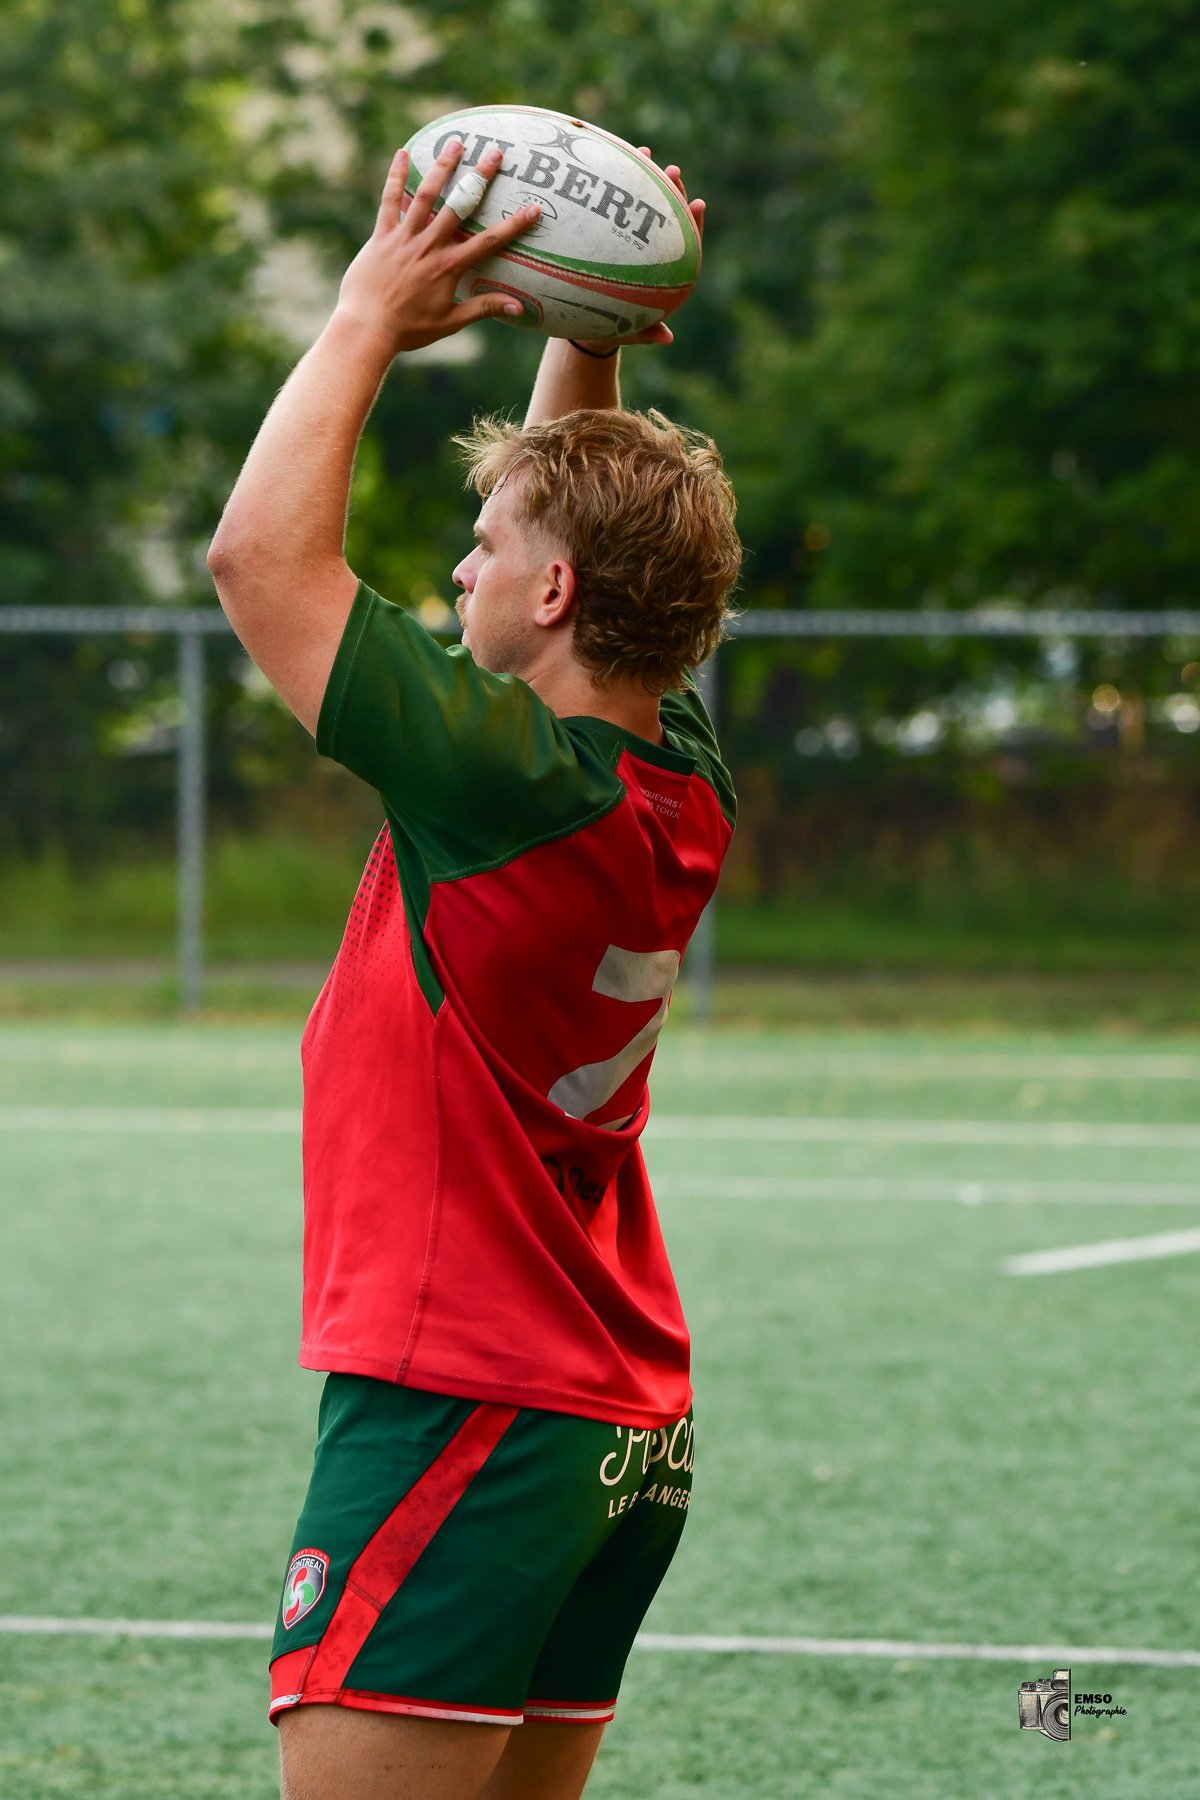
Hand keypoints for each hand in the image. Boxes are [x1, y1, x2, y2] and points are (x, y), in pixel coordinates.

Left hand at [333, 140, 541, 355]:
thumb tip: (519, 307)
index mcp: (449, 267)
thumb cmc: (409, 329)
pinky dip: (396, 176)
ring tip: (456, 142)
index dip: (514, 225)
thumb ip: (484, 308)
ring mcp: (404, 238)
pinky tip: (403, 153)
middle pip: (460, 205)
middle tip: (495, 153)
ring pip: (426, 195)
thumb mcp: (451, 323)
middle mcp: (429, 246)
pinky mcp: (382, 236)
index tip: (534, 208)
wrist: (366, 327)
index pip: (489, 242)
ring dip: (442, 167)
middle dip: (480, 177)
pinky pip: (389, 200)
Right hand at [569, 153, 704, 355]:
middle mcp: (650, 248)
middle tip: (672, 171)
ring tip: (644, 152)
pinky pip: (610, 206)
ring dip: (644, 176)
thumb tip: (667, 338)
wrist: (584, 323)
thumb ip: (647, 334)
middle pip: (668, 215)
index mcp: (664, 269)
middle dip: (672, 190)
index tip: (697, 204)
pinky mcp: (607, 232)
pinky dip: (610, 186)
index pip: (686, 242)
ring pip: (641, 203)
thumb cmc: (610, 329)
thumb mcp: (629, 333)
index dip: (693, 223)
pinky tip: (604, 162)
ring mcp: (629, 236)